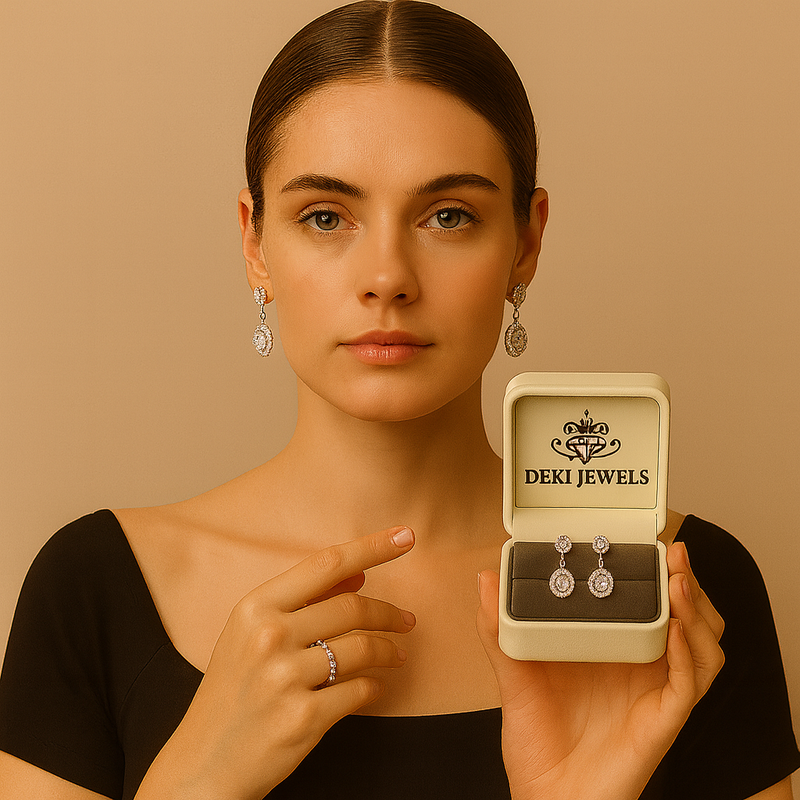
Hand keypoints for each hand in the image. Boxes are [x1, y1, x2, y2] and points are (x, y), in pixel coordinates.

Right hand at [137, 525, 415, 799]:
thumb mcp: (252, 634)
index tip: (406, 535)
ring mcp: (283, 678)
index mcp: (255, 607)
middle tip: (407, 621)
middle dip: (389, 613)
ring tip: (396, 655)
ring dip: (388, 650)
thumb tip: (358, 573)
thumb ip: (303, 601)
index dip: (371, 547)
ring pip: (362, 648)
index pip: (325, 563)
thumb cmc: (233, 691)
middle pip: (352, 607)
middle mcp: (267, 636)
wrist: (203, 763)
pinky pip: (359, 691)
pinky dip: (374, 687)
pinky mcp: (301, 718)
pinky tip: (372, 687)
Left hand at [476, 541, 723, 799]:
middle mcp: (642, 667)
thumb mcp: (513, 672)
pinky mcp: (661, 721)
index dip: (657, 571)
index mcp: (614, 649)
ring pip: (702, 647)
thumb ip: (499, 627)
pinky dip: (688, 653)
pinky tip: (675, 630)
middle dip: (687, 582)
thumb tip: (486, 579)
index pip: (650, 602)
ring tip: (678, 582)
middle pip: (688, 618)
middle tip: (672, 552)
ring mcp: (655, 693)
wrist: (544, 794)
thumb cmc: (537, 739)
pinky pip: (688, 684)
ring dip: (697, 612)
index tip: (647, 539)